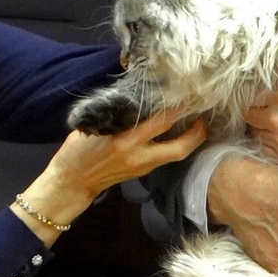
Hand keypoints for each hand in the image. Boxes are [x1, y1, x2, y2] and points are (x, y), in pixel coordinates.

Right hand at [17, 109, 206, 244]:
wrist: (72, 182)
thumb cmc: (77, 150)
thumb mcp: (95, 126)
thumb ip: (118, 114)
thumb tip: (138, 97)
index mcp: (126, 141)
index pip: (161, 122)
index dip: (179, 108)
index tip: (190, 94)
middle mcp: (139, 156)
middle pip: (180, 148)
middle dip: (197, 133)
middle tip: (204, 117)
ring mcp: (143, 167)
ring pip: (175, 154)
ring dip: (189, 140)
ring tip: (195, 122)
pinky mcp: (141, 172)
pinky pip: (164, 157)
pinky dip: (173, 145)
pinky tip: (174, 133)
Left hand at [245, 89, 277, 173]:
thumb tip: (271, 85)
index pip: (253, 97)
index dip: (256, 100)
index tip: (260, 101)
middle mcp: (277, 120)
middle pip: (250, 117)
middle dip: (257, 116)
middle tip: (266, 116)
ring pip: (255, 136)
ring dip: (261, 132)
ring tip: (274, 130)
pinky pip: (266, 152)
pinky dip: (270, 147)